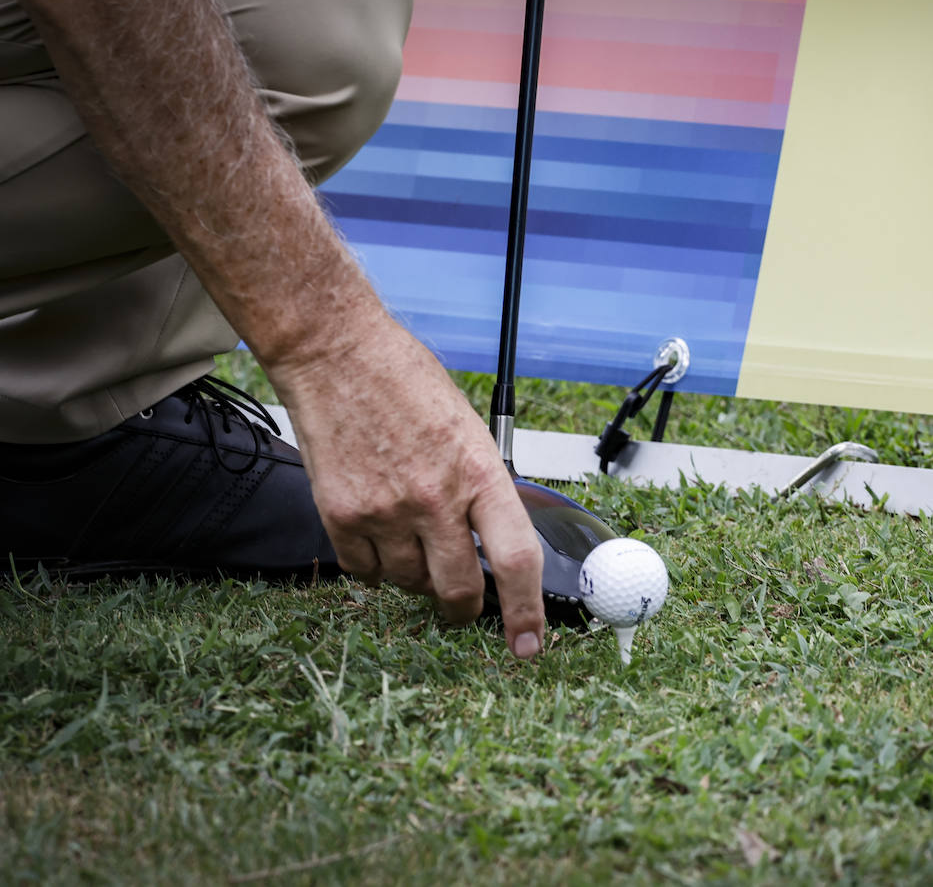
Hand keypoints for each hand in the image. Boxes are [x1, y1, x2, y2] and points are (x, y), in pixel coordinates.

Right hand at [270, 315, 544, 658]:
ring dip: (417, 578)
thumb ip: (483, 488)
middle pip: (458, 590)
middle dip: (464, 608)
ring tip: (412, 536)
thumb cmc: (407, 381)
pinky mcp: (340, 515)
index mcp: (479, 473)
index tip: (528, 645)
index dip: (526, 613)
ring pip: (409, 585)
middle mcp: (434, 499)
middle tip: (463, 602)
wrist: (336, 354)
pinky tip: (379, 533)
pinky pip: (364, 573)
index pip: (515, 561)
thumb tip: (497, 542)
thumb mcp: (470, 430)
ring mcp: (384, 511)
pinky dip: (376, 567)